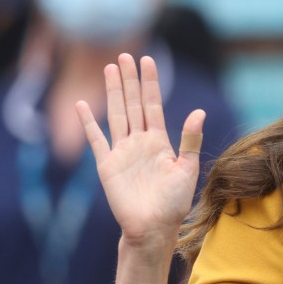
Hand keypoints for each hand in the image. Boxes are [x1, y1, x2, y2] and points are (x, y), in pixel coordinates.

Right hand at [76, 53, 204, 249]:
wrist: (153, 228)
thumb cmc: (174, 204)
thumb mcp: (186, 169)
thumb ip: (190, 140)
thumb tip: (199, 111)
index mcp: (160, 142)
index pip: (153, 105)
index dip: (150, 83)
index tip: (148, 60)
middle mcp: (140, 142)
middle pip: (133, 104)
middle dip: (130, 80)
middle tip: (125, 55)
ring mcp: (122, 152)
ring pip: (116, 114)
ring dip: (113, 92)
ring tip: (109, 69)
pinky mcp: (107, 165)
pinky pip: (96, 139)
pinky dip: (89, 123)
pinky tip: (83, 105)